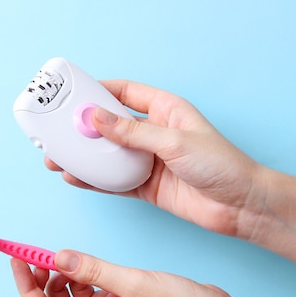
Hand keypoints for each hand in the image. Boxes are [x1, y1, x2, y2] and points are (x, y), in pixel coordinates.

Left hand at [10, 250, 240, 296]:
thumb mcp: (135, 282)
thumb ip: (93, 270)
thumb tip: (58, 257)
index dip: (26, 290)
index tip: (17, 263)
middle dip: (36, 289)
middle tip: (31, 260)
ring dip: (56, 284)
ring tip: (59, 260)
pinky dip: (77, 281)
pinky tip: (81, 267)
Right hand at [45, 80, 261, 235]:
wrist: (240, 205)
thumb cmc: (220, 164)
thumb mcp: (174, 141)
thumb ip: (132, 132)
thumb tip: (95, 117)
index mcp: (165, 110)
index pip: (124, 93)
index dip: (97, 90)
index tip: (71, 93)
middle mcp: (154, 133)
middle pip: (110, 125)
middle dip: (82, 129)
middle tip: (55, 132)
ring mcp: (149, 161)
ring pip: (108, 155)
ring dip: (83, 157)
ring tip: (55, 159)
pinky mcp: (147, 186)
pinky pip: (115, 181)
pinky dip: (94, 181)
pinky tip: (75, 179)